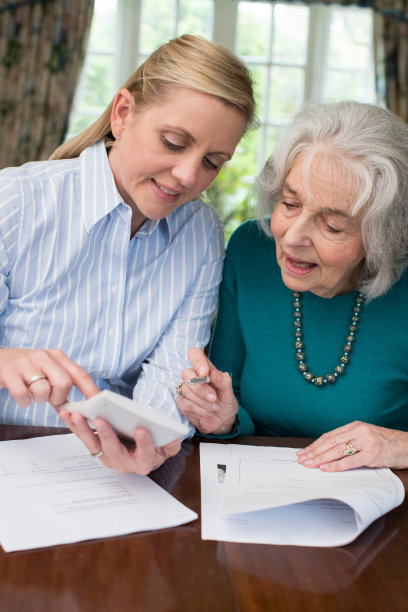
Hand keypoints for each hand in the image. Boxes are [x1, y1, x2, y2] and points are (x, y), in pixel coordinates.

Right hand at [0, 348, 98, 407]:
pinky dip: (24, 402)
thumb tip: (76, 407)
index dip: (90, 389)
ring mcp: (26, 363)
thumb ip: (61, 384)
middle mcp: (43, 356)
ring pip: (43, 390)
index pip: (79, 374)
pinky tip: (23, 396)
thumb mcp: (47, 369)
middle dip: (58, 397)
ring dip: (39, 400)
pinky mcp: (10, 372)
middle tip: (50, 398)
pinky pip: (23, 395)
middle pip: (64, 382)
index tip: (97, 403)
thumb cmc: (27, 368)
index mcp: (57, 356)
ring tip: (33, 394)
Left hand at [58, 409, 180, 473]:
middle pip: (113, 452)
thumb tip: (174, 437)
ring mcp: (106, 456)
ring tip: (76, 415)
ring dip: (83, 430)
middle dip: (106, 435)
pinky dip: (75, 426)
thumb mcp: (168, 446)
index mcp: (144, 462)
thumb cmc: (155, 447)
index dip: (143, 443)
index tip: (141, 429)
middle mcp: (123, 463)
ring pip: (93, 446)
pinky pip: (83, 437)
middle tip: (101, 420)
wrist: (142, 453)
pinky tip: (68, 413)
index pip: (144, 455)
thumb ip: (172, 443)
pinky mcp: (95, 447)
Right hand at [176, 347, 237, 434]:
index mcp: (206, 369)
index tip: (204, 372)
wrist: (222, 422)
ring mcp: (186, 390)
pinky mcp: (182, 403)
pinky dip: (198, 410)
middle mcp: (194, 377)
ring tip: (213, 407)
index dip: (197, 360)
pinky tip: (206, 412)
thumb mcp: (230, 394)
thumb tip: (214, 373)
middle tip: (213, 398)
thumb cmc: (225, 403)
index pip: (194, 354)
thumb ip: (224, 382)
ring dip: (202, 401)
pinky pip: (185, 403)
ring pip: (186, 390)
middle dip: (200, 388)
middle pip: (187, 374)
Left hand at [296, 420, 407, 470]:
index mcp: (355, 426)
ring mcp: (365, 441)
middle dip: (314, 452)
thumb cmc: (386, 444)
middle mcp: (359, 431)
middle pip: (330, 442)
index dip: (315, 445)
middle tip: (301, 460)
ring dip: (320, 458)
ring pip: (337, 450)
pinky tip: (325, 468)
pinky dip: (336, 465)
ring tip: (309, 464)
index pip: (329, 436)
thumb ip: (349, 441)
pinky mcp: (372, 454)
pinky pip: (350, 460)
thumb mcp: (365, 438)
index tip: (304, 452)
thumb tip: (327, 452)